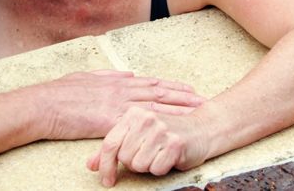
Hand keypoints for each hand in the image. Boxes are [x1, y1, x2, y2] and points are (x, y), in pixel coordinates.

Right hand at [35, 70, 204, 140]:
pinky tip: (170, 128)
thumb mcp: (85, 78)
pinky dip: (156, 124)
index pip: (150, 83)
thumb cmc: (58, 94)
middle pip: (159, 92)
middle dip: (183, 96)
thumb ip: (108, 77)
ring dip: (178, 108)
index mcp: (115, 81)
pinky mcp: (109, 120)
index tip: (187, 88)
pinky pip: (139, 123)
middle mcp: (120, 90)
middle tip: (203, 99)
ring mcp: (116, 104)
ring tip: (197, 110)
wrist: (42, 104)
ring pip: (155, 105)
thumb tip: (127, 74)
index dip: (171, 86)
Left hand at [86, 107, 211, 186]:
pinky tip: (169, 157)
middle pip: (124, 157)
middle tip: (148, 155)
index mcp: (133, 113)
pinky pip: (156, 169)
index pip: (110, 144)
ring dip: (149, 166)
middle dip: (134, 163)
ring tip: (158, 155)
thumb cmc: (166, 134)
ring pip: (139, 165)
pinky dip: (162, 168)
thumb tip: (91, 165)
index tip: (107, 180)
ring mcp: (161, 129)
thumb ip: (113, 149)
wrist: (202, 129)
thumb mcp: (137, 135)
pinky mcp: (174, 142)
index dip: (105, 165)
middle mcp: (145, 118)